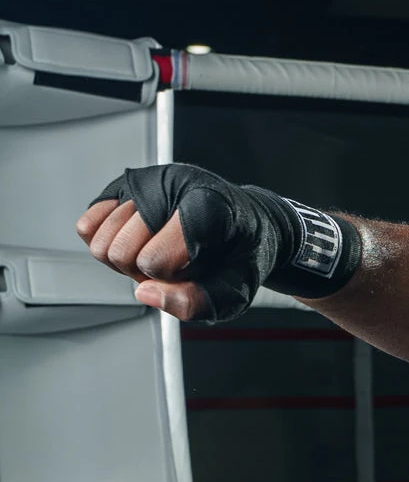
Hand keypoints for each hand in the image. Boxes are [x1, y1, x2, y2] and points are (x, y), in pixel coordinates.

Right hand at [76, 164, 359, 323]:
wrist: (246, 222)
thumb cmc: (242, 252)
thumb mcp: (237, 289)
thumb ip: (198, 301)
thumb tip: (146, 294)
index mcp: (208, 204)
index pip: (155, 258)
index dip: (169, 277)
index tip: (195, 268)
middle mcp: (171, 183)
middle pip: (121, 253)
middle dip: (146, 273)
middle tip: (177, 266)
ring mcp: (144, 180)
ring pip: (100, 242)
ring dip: (129, 260)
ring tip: (162, 252)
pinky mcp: (122, 185)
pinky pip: (87, 226)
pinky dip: (109, 243)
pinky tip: (141, 240)